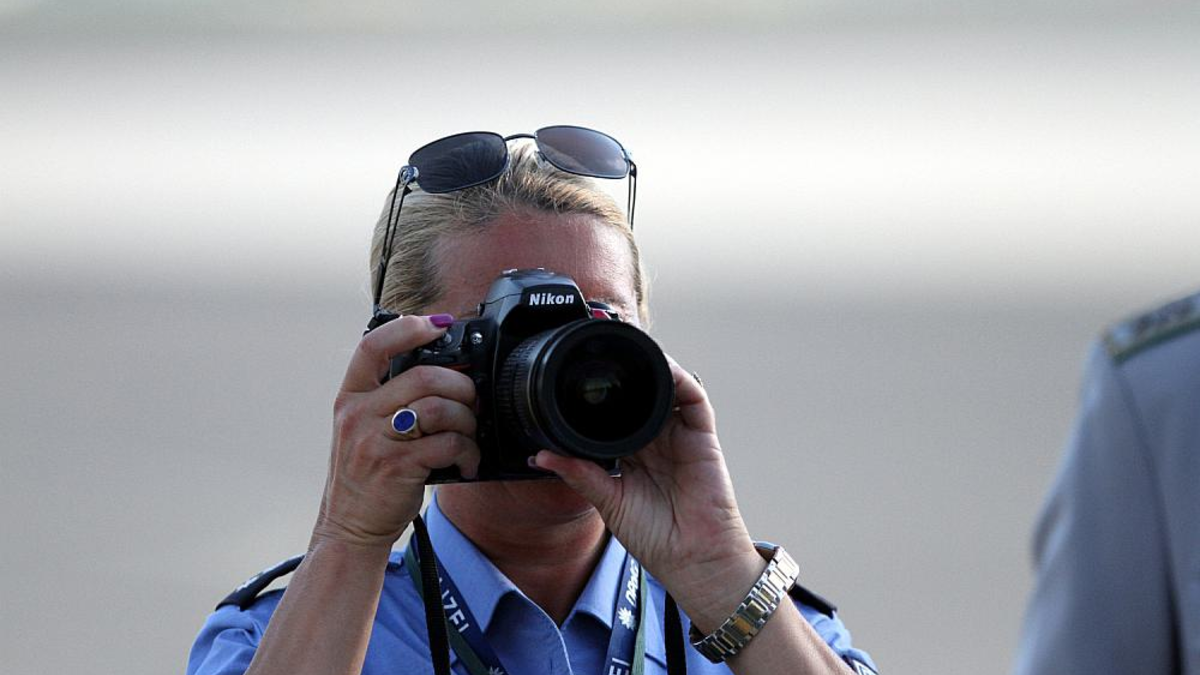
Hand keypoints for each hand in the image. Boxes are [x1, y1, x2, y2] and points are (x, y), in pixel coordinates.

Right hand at [312, 314, 479, 550]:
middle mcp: (358, 414)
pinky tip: (468, 462)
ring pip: (439, 408)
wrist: (349, 527)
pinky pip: (448, 444)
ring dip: (467, 421)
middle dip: (460, 385)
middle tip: (471, 401)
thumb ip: (390, 400)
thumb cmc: (366, 477)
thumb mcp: (363, 430)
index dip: (408, 328)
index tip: (438, 324)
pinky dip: (468, 452)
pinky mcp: (397, 467)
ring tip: (469, 436)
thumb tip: (443, 373)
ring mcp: (375, 440)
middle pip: (422, 376)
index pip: (372, 346)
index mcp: (350, 398)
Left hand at [532, 356, 765, 629]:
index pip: (614, 412)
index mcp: (630, 452)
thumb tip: (539, 456)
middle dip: (624, 371)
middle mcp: (655, 439)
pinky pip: (694, 399)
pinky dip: (680, 379)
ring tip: (629, 348)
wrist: (692, 560)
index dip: (598, 393)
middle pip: (640, 394)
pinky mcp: (702, 437)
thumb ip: (578, 474)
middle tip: (601, 348)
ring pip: (666, 389)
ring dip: (651, 367)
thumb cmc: (654, 537)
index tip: (574, 376)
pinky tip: (663, 369)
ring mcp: (679, 436)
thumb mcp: (606, 500)